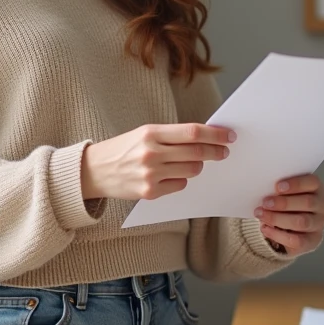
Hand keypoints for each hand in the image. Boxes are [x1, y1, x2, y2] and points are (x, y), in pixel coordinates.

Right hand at [81, 124, 234, 200]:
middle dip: (215, 152)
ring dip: (197, 166)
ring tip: (191, 163)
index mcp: (151, 133)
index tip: (229, 135)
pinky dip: (181, 179)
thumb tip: (204, 138)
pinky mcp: (150, 192)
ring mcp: (151, 175)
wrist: (94, 170)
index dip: (215, 134)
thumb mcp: (144, 134)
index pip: (192, 132)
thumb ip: (171, 136)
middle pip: (196, 153)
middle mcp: (151, 153)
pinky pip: (180, 185)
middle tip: (224, 151)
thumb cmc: (123, 149)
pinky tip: (170, 175)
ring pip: (192, 171)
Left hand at [254, 174, 323, 255]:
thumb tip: (264, 189)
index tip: (277, 186)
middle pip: (308, 202)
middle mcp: (322, 206)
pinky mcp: (312, 241)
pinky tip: (265, 228)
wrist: (290, 227)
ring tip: (261, 215)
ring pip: (302, 222)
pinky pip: (296, 240)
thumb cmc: (286, 204)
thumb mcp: (284, 193)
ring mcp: (319, 225)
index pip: (312, 182)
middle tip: (265, 203)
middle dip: (284, 203)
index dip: (296, 184)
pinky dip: (278, 234)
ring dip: (278, 218)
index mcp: (317, 188)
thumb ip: (279, 190)